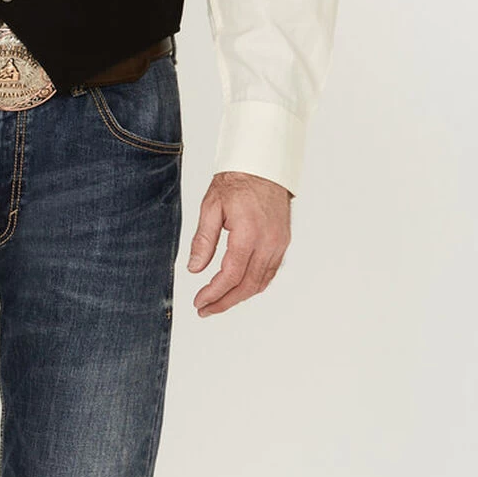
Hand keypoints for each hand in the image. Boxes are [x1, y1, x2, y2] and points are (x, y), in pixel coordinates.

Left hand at [186, 172, 291, 315]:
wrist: (263, 166)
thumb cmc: (236, 182)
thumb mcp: (211, 207)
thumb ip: (203, 240)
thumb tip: (194, 269)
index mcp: (248, 233)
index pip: (230, 275)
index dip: (214, 293)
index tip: (199, 302)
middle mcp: (268, 242)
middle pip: (247, 285)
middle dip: (225, 301)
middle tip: (205, 309)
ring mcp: (279, 244)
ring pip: (260, 282)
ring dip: (239, 296)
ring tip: (219, 302)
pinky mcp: (283, 242)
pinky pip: (270, 272)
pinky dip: (254, 285)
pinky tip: (239, 288)